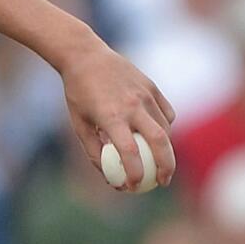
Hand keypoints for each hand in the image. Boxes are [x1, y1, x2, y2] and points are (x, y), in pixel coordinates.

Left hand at [58, 41, 175, 190]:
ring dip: (165, 149)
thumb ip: (94, 151)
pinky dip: (165, 128)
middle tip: (163, 182)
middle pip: (159, 142)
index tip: (135, 187)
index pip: (129, 152)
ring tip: (158, 161)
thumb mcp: (78, 124)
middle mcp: (132, 105)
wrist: (86, 56)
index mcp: (110, 116)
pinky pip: (166, 114)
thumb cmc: (78, 94)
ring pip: (165, 129)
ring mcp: (145, 95)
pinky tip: (156, 136)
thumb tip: (110, 177)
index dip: (135, 174)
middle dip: (166, 167)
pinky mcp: (152, 87)